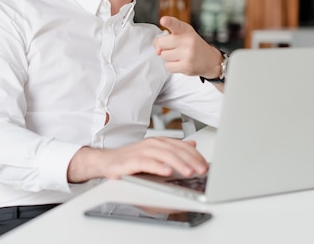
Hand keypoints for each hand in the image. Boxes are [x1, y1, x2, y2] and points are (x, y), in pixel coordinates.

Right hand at [67, 137, 208, 182]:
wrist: (107, 161)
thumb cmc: (131, 159)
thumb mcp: (155, 153)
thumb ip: (173, 149)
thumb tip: (192, 144)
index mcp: (159, 142)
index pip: (181, 146)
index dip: (195, 155)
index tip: (206, 165)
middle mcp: (152, 144)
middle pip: (175, 150)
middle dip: (191, 160)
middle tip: (202, 170)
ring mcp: (141, 151)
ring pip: (163, 155)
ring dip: (178, 164)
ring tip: (189, 172)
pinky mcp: (131, 161)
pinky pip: (147, 163)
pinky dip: (158, 167)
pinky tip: (167, 172)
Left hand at [153, 16, 222, 78]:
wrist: (210, 60)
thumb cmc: (193, 46)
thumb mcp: (184, 35)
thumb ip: (167, 37)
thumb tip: (157, 50)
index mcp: (186, 30)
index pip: (176, 24)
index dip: (169, 22)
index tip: (163, 20)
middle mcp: (188, 41)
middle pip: (161, 43)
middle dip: (163, 47)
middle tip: (173, 48)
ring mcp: (188, 54)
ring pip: (164, 55)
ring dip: (168, 57)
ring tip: (179, 55)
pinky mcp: (186, 66)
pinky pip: (168, 66)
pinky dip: (171, 66)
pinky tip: (180, 62)